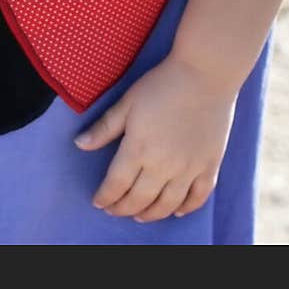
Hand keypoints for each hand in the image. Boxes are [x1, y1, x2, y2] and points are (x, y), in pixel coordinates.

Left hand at [73, 53, 237, 221]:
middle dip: (123, 209)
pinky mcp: (209, 166)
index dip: (105, 197)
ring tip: (140, 216)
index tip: (98, 202)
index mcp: (138, 148)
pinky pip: (198, 197)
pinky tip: (176, 211)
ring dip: (150, 215)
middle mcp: (162, 165)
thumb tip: (79, 144)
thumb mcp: (127, 102)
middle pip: (139, 200)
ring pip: (166, 205)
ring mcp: (188, 169)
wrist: (205, 73)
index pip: (116, 184)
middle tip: (115, 210)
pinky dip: (186, 209)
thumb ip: (104, 127)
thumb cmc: (162, 83)